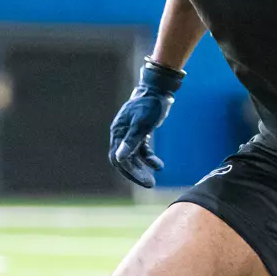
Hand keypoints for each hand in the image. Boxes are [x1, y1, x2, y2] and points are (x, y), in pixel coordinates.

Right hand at [108, 59, 183, 187]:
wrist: (158, 90)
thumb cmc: (149, 105)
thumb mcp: (142, 124)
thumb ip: (131, 141)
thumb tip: (120, 158)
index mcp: (118, 132)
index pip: (118, 158)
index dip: (128, 171)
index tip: (142, 180)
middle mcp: (121, 135)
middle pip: (124, 160)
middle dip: (135, 173)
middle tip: (149, 184)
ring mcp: (130, 134)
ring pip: (133, 157)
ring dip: (142, 169)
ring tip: (152, 180)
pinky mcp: (140, 133)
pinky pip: (142, 151)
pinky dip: (149, 159)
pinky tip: (159, 166)